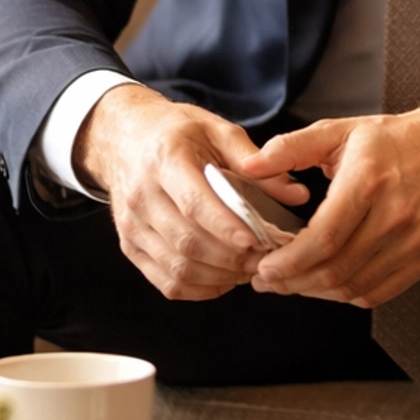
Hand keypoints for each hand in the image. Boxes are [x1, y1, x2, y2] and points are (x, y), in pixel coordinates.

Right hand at [76, 85, 309, 301]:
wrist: (123, 138)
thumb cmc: (175, 132)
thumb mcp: (216, 130)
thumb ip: (256, 162)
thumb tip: (297, 194)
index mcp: (164, 159)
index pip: (195, 203)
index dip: (227, 227)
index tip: (256, 241)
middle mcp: (141, 195)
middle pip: (187, 241)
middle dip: (232, 258)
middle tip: (265, 258)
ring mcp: (131, 225)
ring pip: (177, 267)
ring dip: (219, 276)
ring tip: (249, 268)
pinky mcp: (129, 247)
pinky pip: (166, 281)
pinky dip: (199, 289)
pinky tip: (223, 279)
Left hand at [240, 96, 419, 305]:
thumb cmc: (393, 141)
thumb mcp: (340, 131)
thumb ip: (291, 147)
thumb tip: (248, 166)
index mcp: (370, 180)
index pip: (323, 238)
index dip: (289, 262)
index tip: (263, 268)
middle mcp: (396, 214)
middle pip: (336, 270)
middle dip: (293, 283)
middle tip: (267, 280)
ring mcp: (415, 241)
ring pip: (354, 287)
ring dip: (315, 293)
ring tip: (291, 283)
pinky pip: (377, 294)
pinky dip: (345, 295)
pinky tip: (326, 283)